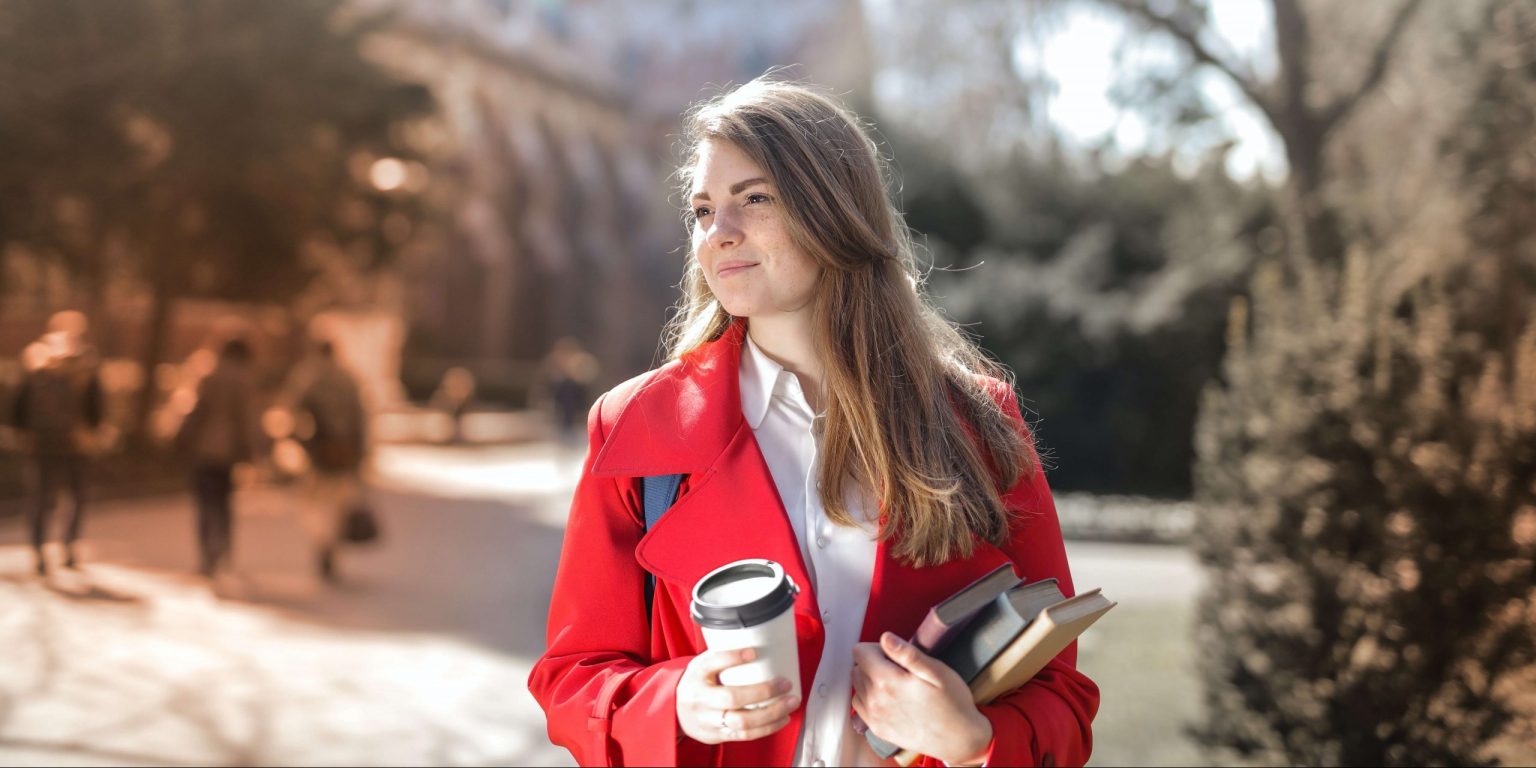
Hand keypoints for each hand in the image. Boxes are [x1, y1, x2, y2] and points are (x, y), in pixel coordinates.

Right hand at [676, 647, 800, 743]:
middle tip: (785, 683)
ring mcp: (709, 720)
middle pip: (732, 697)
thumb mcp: (702, 665)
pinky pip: (745, 735)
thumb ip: (724, 656)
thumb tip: (759, 641)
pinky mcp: (718, 735)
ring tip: (790, 703)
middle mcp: (700, 699)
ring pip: (742, 721)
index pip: (712, 663)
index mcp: (696, 675)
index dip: (732, 657)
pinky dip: (767, 728)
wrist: (676, 714)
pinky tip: (782, 718)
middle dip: (763, 691)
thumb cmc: (698, 684)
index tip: (754, 652)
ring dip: (772, 713)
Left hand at [851, 633, 992, 765]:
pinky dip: (870, 698)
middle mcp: (876, 701)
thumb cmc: (953, 704)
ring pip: (858, 686)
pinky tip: (890, 699)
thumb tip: (886, 638)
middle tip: (899, 669)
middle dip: (874, 663)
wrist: (959, 739)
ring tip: (896, 685)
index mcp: (888, 682)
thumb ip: (907, 653)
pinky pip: (860, 706)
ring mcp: (874, 717)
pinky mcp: (877, 729)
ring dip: (871, 681)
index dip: (877, 648)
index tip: (894, 655)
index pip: (860, 652)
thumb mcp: (937, 671)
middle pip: (857, 668)